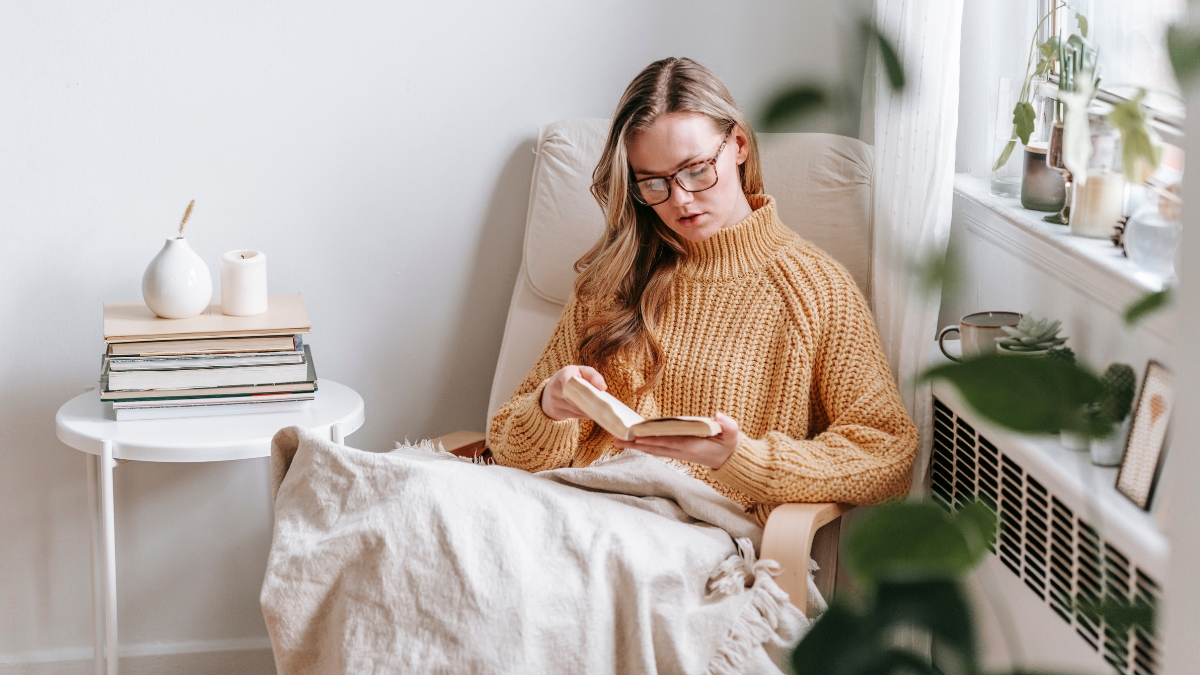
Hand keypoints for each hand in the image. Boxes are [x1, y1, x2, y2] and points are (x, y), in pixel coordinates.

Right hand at [540, 365, 607, 420]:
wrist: (551, 391)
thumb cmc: (573, 378)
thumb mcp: (582, 372)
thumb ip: (593, 376)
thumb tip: (603, 387)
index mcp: (562, 374)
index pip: (568, 380)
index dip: (580, 386)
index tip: (597, 389)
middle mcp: (555, 388)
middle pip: (576, 397)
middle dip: (591, 401)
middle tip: (606, 404)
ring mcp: (554, 402)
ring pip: (577, 409)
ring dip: (591, 409)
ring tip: (603, 408)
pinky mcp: (556, 412)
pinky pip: (576, 415)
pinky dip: (587, 414)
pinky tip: (594, 413)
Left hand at [612, 412, 739, 469]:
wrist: (730, 459)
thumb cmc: (730, 443)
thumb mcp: (733, 433)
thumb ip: (728, 425)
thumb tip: (718, 416)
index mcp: (693, 446)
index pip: (669, 442)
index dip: (654, 440)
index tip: (639, 437)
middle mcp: (682, 452)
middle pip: (655, 448)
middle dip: (636, 444)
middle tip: (617, 439)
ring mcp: (678, 453)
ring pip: (653, 450)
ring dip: (635, 446)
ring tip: (617, 441)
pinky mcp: (676, 452)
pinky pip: (657, 449)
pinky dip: (644, 446)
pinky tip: (632, 442)